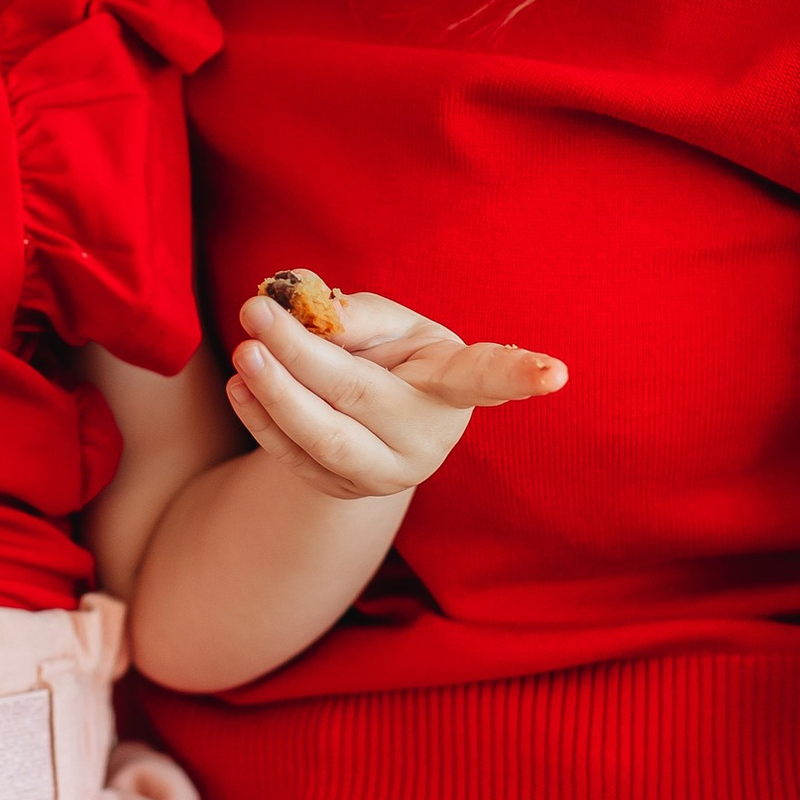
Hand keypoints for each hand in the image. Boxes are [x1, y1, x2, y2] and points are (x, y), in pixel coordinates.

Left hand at [228, 286, 563, 500]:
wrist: (374, 420)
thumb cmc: (392, 357)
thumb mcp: (387, 325)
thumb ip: (352, 316)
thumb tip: (300, 306)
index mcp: (451, 384)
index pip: (484, 376)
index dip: (518, 374)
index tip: (557, 373)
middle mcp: (429, 435)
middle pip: (359, 397)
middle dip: (301, 355)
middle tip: (254, 313)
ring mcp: (388, 474)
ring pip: (321, 440)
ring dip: (274, 395)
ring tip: (243, 352)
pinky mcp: (345, 493)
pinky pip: (295, 460)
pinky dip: (262, 421)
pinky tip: (242, 387)